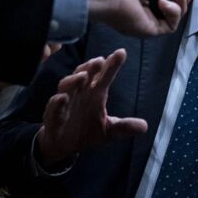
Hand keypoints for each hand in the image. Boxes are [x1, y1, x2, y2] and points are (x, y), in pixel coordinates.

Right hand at [37, 49, 142, 164]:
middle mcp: (80, 93)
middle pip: (84, 75)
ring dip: (74, 80)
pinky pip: (53, 107)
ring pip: (67, 86)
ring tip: (83, 76)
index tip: (121, 52)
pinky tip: (62, 98)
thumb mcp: (109, 131)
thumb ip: (124, 126)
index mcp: (95, 93)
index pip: (104, 76)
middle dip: (91, 67)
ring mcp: (65, 103)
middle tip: (100, 60)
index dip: (111, 65)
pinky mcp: (53, 116)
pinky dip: (57, 103)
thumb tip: (144, 126)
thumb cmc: (86, 131)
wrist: (63, 145)